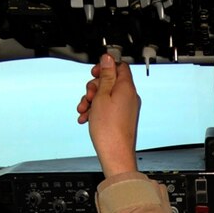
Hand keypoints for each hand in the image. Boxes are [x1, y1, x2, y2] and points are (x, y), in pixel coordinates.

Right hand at [76, 53, 140, 178]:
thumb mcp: (101, 96)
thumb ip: (105, 76)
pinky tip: (86, 118)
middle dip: (94, 87)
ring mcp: (126, 108)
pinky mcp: (121, 118)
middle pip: (110, 81)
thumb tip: (108, 58)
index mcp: (126, 87)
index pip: (119, 66)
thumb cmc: (109, 129)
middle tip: (88, 96)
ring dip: (91, 100)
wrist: (115, 154)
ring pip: (105, 96)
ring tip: (84, 110)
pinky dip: (96, 110)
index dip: (105, 67)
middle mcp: (129, 96)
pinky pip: (107, 108)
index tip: (94, 73)